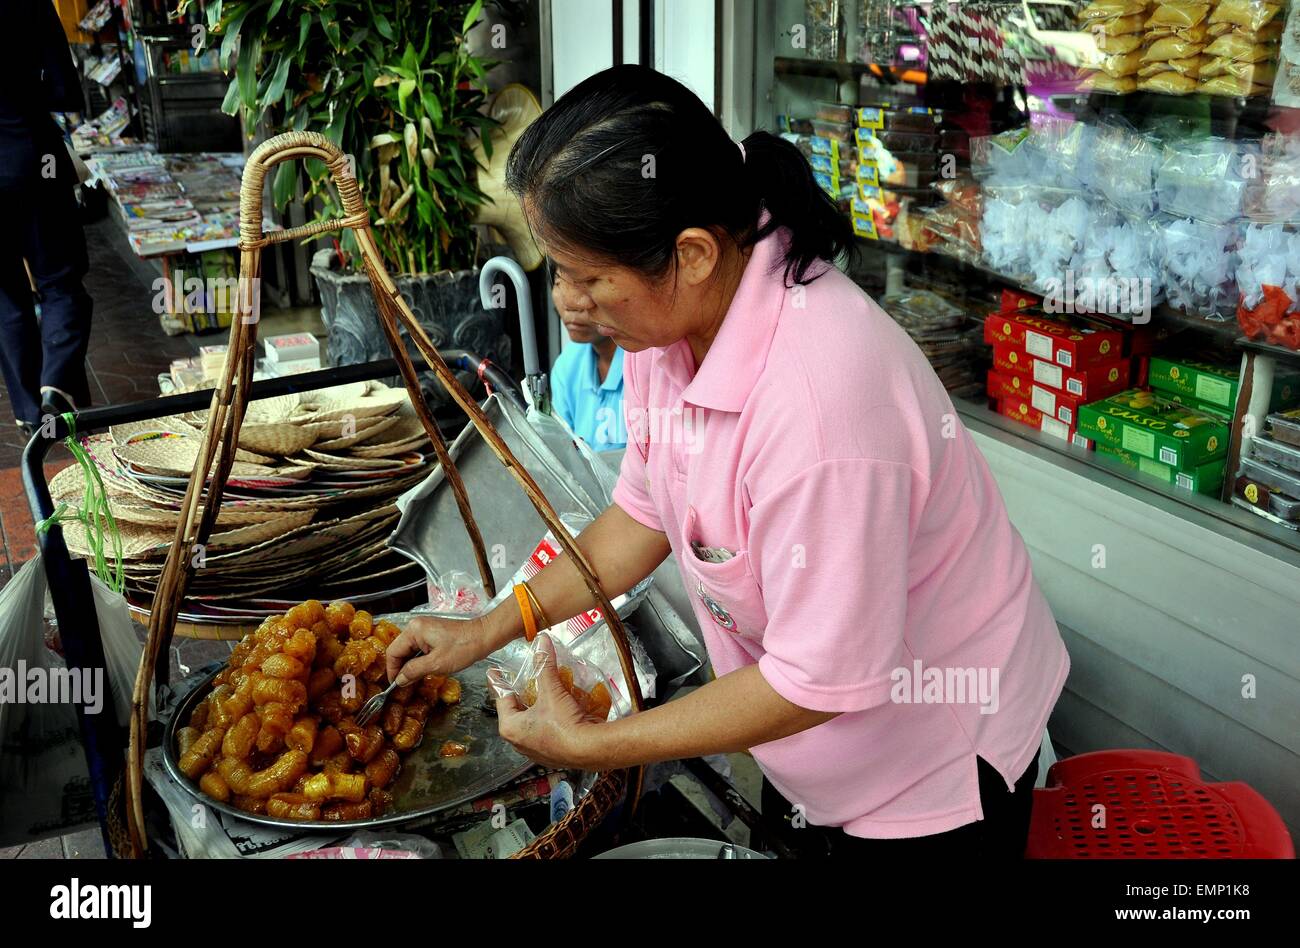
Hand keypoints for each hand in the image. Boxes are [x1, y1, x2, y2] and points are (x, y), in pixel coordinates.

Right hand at [385, 615, 490, 684]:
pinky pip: (420, 648)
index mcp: (414, 630)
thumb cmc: (463, 647)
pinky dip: (420, 660)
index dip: (392, 670)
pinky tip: (425, 670)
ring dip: (412, 665)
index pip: (393, 652)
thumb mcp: (436, 664)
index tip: (396, 685)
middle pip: (400, 650)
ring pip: (410, 650)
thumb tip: (400, 680)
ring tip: (415, 679)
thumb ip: (413, 671)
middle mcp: (417, 626)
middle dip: (402, 668)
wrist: (484, 636)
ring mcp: (425, 628)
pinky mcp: (433, 633)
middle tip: (405, 685)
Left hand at [492, 634, 603, 769]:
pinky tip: (558, 709)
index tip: (494, 672)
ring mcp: (535, 750)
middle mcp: (519, 742)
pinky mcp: (552, 754)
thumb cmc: (563, 723)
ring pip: (531, 722)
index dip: (499, 682)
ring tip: (541, 692)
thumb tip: (542, 641)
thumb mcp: (551, 691)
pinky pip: (545, 731)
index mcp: (510, 727)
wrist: (589, 750)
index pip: (501, 698)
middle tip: (522, 680)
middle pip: (516, 711)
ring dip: (536, 708)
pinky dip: (549, 719)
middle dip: (520, 696)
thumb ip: (545, 665)